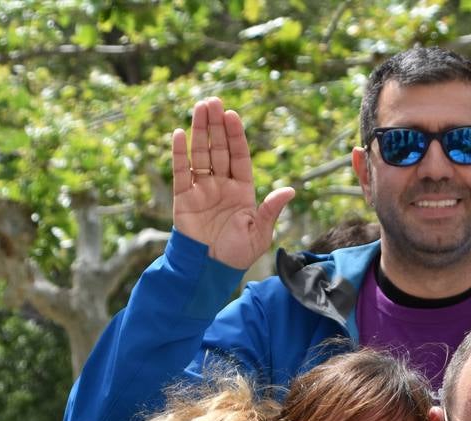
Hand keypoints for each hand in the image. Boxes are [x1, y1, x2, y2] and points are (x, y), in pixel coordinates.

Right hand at [172, 97, 294, 269]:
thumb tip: (290, 190)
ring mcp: (202, 189)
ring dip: (199, 131)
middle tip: (213, 101)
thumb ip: (271, 209)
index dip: (236, 136)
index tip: (232, 115)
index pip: (239, 156)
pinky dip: (179, 153)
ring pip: (200, 154)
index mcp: (242, 190)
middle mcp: (221, 185)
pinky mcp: (184, 197)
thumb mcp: (260, 231)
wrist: (210, 270)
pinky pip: (181, 171)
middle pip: (219, 149)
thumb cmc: (237, 253)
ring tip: (199, 107)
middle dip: (216, 125)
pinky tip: (179, 133)